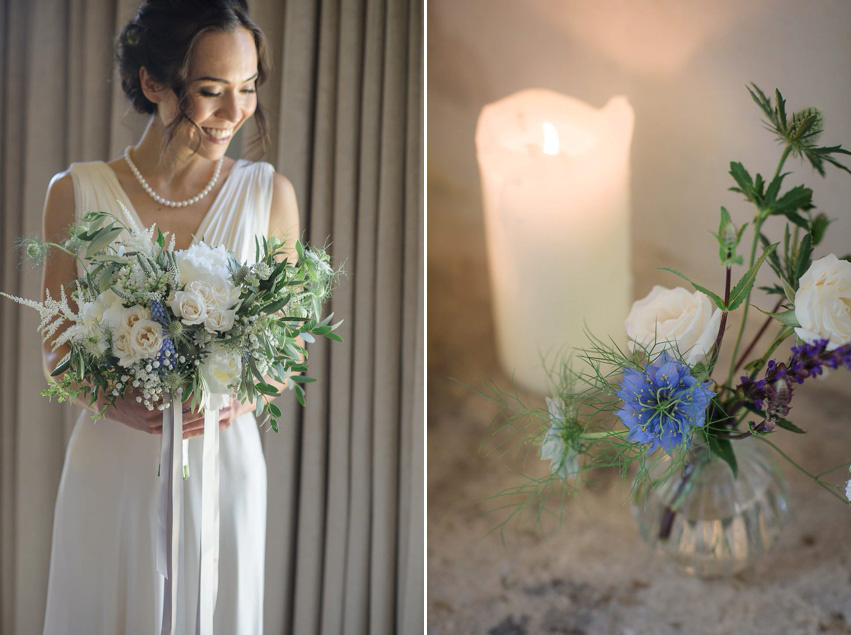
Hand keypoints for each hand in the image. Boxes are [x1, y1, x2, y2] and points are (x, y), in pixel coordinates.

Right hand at [96, 392, 252, 439]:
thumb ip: (162, 377)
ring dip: (204, 421)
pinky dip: (193, 431)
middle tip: (224, 404)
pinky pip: (178, 434)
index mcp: (153, 403)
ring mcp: (155, 427)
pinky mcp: (156, 432)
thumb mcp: (143, 378)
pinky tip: (206, 429)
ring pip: (185, 426)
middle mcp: (155, 418)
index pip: (182, 401)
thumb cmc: (124, 386)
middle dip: (206, 410)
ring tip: (221, 416)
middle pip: (187, 415)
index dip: (200, 396)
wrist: (105, 403)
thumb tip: (186, 370)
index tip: (214, 391)